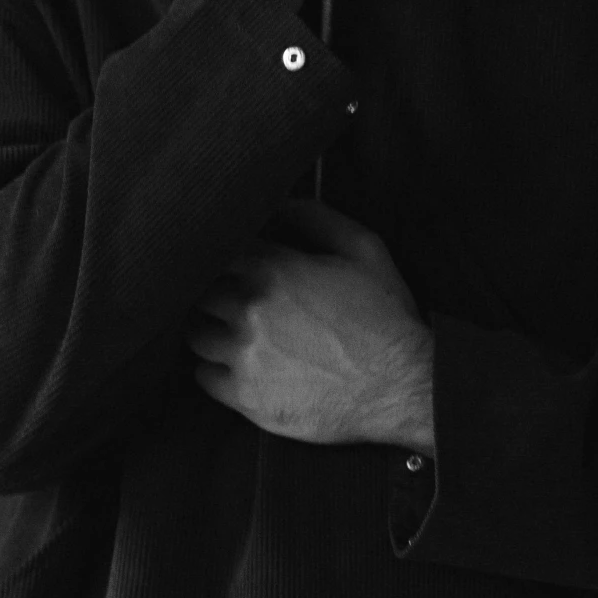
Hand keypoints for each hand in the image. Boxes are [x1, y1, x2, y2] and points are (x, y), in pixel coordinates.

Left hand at [185, 198, 433, 447]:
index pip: (219, 250)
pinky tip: (237, 366)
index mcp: (272, 267)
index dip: (227, 259)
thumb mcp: (364, 250)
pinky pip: (202, 376)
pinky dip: (214, 370)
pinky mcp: (244, 395)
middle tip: (234, 303)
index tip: (236, 269)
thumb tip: (282, 202)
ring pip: (195, 334)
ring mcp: (243, 354)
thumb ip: (316, 218)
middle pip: (200, 292)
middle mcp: (248, 308)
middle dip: (216, 294)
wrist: (401, 386)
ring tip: (233, 335)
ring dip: (211, 331)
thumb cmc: (385, 318)